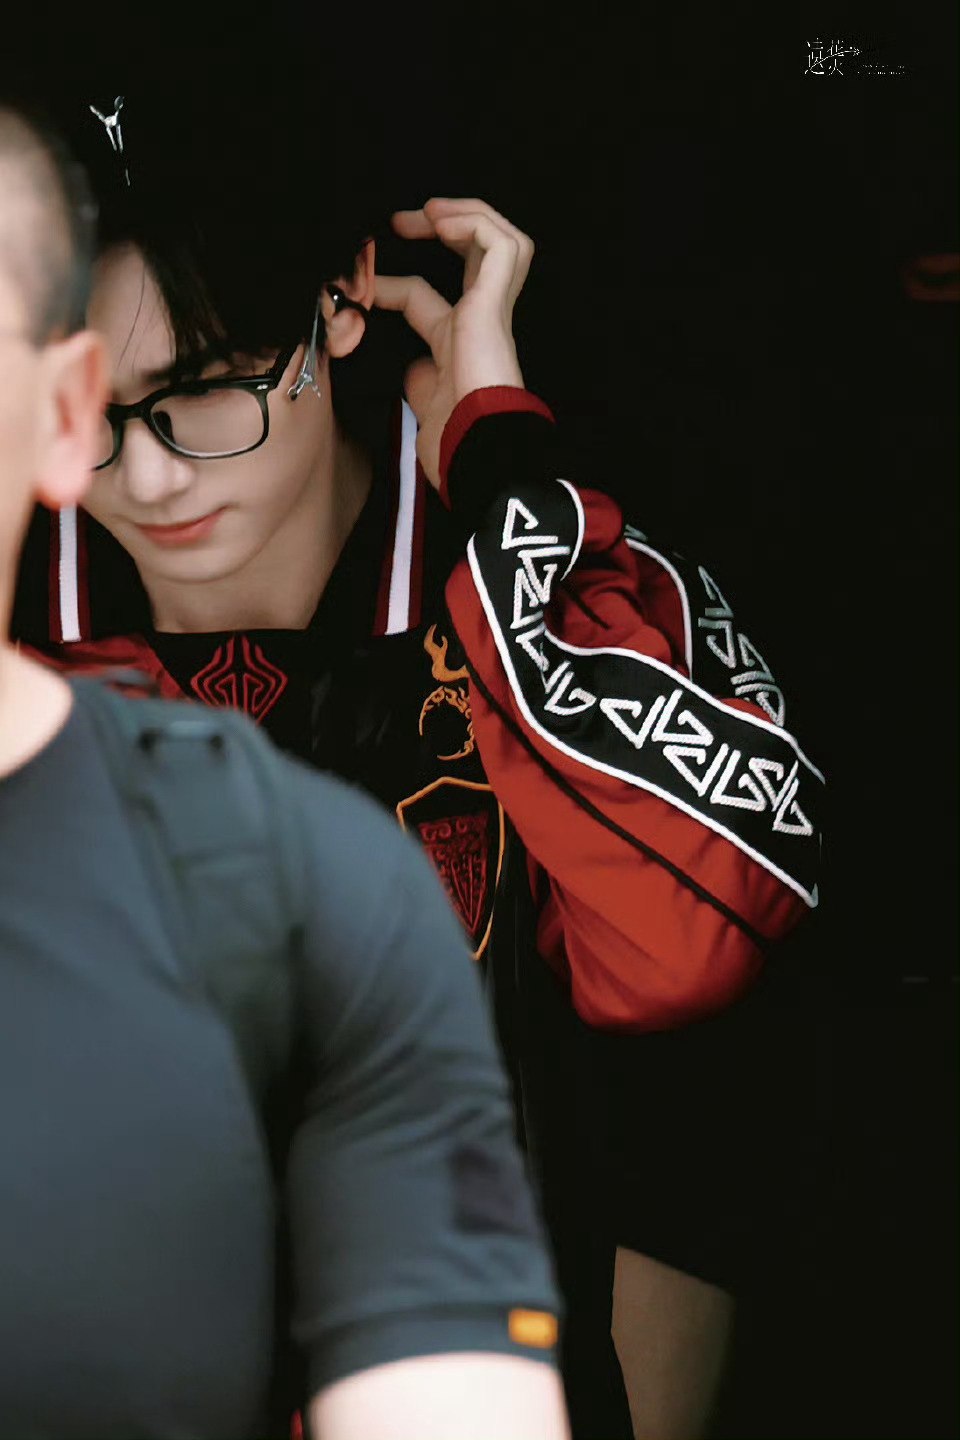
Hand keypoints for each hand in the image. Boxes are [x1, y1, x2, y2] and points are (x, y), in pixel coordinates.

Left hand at [373, 198, 533, 489]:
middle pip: (474, 255)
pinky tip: (442, 223)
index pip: (424, 297)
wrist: (477, 456)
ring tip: (431, 212)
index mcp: (457, 345)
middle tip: (401, 221)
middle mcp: (480, 322)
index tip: (357, 286)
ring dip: (466, 215)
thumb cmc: (454, 444)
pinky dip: (474, 224)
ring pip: (501, 240)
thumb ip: (413, 382)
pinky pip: (502, 246)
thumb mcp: (418, 408)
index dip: (389, 284)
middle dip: (440, 226)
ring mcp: (492, 312)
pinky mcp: (496, 306)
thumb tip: (405, 366)